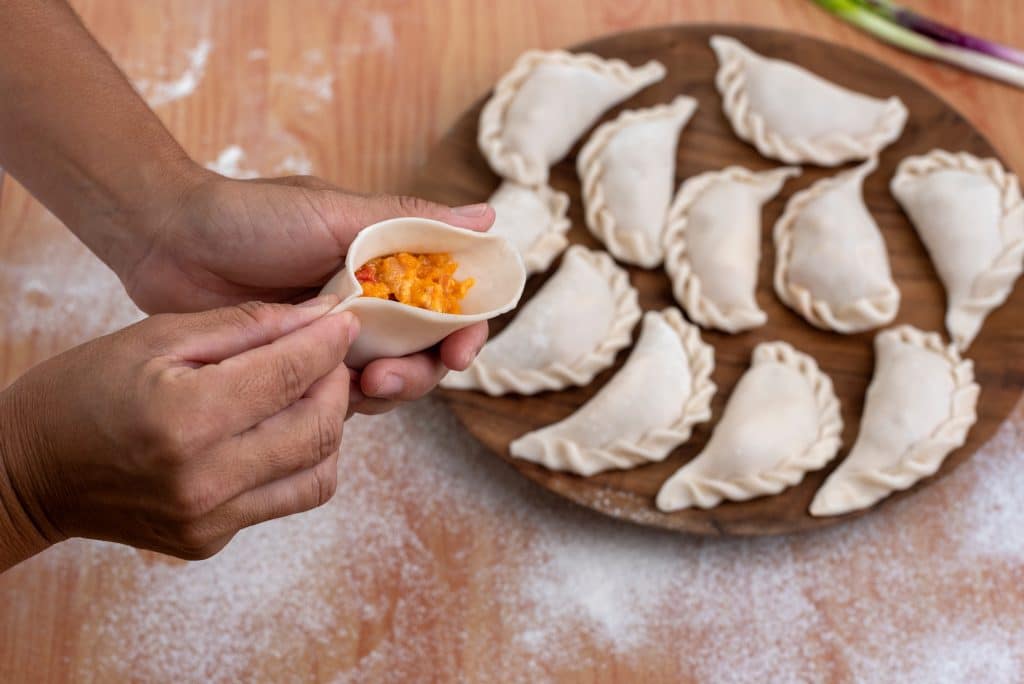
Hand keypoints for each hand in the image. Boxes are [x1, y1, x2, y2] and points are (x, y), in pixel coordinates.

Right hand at [0, 296, 356, 566]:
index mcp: (185, 419)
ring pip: (319, 473)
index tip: (345, 321)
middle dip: (337, 384)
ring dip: (328, 428)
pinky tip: (276, 431)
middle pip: (319, 429)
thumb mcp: (155, 337)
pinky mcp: (211, 540)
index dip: (328, 344)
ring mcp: (211, 519)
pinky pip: (284, 498)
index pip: (290, 377)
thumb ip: (244, 327)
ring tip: (308, 394)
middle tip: (327, 356)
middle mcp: (205, 480)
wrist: (27, 473)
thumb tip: (316, 315)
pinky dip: (297, 460)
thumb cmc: (81, 392)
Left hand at [109, 168, 492, 414]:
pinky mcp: (300, 367)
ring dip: (389, 390)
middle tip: (391, 378)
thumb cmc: (254, 216)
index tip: (459, 349)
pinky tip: (325, 395)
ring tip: (361, 386)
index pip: (449, 304)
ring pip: (389, 380)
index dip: (464, 330)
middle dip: (422, 372)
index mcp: (388, 263)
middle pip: (426, 352)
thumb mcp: (337, 213)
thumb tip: (488, 217)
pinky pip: (338, 398)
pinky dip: (343, 403)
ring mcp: (336, 339)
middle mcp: (371, 303)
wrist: (170, 241)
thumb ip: (411, 222)